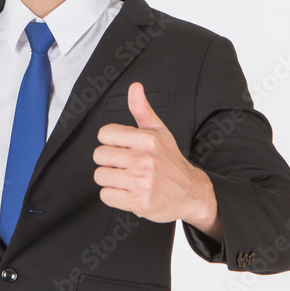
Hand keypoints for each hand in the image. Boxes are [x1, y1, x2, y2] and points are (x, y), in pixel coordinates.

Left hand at [93, 82, 221, 239]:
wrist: (190, 192)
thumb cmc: (170, 161)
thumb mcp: (159, 131)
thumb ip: (142, 110)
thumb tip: (135, 87)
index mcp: (147, 140)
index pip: (104, 134)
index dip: (110, 141)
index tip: (121, 147)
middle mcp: (144, 160)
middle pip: (99, 155)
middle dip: (109, 161)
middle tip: (124, 165)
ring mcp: (141, 182)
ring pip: (100, 176)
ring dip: (110, 179)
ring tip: (126, 178)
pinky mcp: (138, 202)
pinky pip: (106, 196)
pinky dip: (114, 195)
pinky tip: (128, 191)